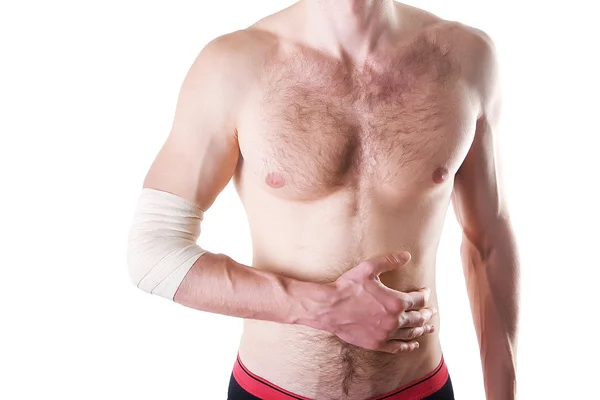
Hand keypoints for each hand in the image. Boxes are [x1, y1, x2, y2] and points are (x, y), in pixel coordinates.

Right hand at [314, 251, 436, 353]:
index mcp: (396, 302)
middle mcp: (394, 320)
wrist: (329, 308)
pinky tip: (413, 344)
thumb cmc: (347, 287)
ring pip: (411, 333)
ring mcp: (386, 334)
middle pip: (418, 318)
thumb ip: (389, 261)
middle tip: (432, 311)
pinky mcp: (377, 343)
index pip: (418, 299)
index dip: (424, 294)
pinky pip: (398, 347)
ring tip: (429, 327)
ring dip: (422, 329)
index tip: (425, 292)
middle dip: (427, 313)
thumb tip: (407, 255)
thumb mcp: (368, 268)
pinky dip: (408, 345)